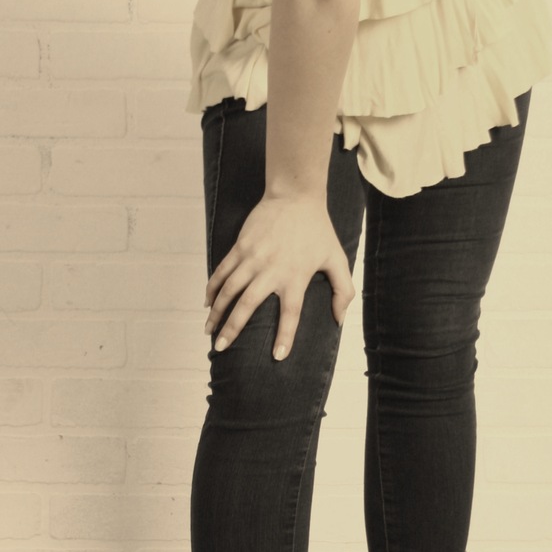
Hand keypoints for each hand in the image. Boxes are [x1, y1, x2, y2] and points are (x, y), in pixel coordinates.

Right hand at [205, 190, 355, 362]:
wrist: (295, 196)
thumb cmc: (318, 230)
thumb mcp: (337, 259)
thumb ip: (343, 291)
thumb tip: (339, 320)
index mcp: (296, 276)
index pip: (290, 313)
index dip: (285, 336)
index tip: (278, 356)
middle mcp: (271, 270)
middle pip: (248, 305)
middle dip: (232, 328)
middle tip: (221, 348)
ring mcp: (253, 257)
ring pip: (229, 289)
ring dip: (217, 311)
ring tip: (209, 330)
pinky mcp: (240, 246)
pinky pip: (222, 271)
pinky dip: (213, 287)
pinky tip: (207, 302)